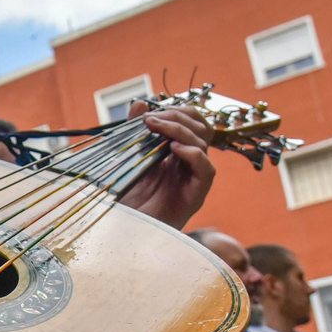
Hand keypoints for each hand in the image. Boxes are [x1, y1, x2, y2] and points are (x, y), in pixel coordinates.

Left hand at [116, 102, 214, 229]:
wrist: (125, 228)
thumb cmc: (127, 197)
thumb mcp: (129, 157)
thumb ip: (135, 131)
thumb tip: (141, 103)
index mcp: (176, 152)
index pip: (192, 122)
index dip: (177, 111)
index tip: (152, 111)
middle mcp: (189, 163)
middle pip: (201, 128)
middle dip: (177, 116)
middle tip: (152, 118)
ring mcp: (194, 179)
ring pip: (203, 144)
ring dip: (179, 129)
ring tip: (156, 128)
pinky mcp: (196, 195)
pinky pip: (207, 169)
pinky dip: (193, 154)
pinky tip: (173, 148)